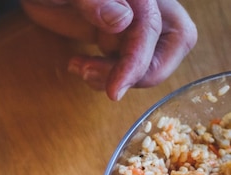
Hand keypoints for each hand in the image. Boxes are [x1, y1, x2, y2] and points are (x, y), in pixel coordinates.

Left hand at [21, 0, 196, 99]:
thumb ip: (94, 0)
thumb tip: (123, 21)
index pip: (153, 29)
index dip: (137, 63)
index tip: (116, 89)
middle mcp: (140, 6)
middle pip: (172, 44)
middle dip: (141, 73)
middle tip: (107, 86)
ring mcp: (128, 22)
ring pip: (149, 57)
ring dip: (119, 76)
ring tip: (81, 70)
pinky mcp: (112, 35)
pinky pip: (125, 61)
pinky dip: (106, 74)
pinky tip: (78, 66)